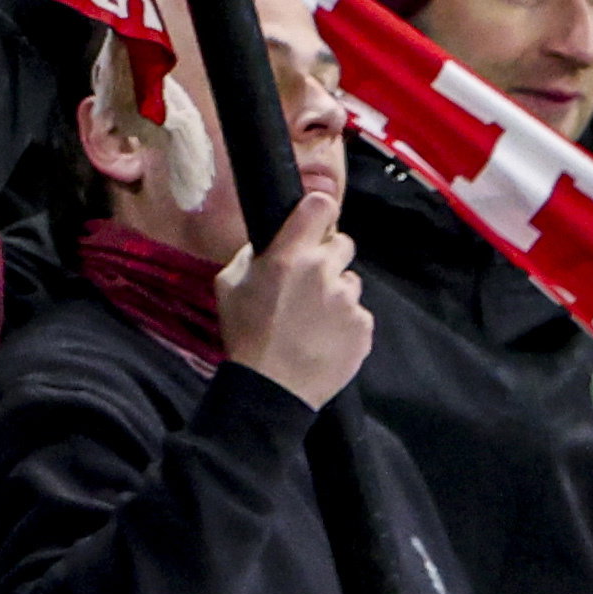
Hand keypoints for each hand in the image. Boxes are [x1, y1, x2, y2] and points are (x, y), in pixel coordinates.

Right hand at [217, 189, 370, 408]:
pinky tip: (323, 338)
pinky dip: (345, 323)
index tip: (314, 219)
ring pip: (350, 282)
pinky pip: (359, 314)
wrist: (271, 387)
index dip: (318, 210)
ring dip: (336, 293)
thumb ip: (251, 256)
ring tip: (313, 318)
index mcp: (289, 256)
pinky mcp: (364, 327)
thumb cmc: (244, 334)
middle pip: (343, 243)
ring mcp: (348, 301)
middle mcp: (324, 272)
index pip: (320, 206)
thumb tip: (269, 245)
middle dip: (327, 257)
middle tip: (308, 281)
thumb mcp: (228, 285)